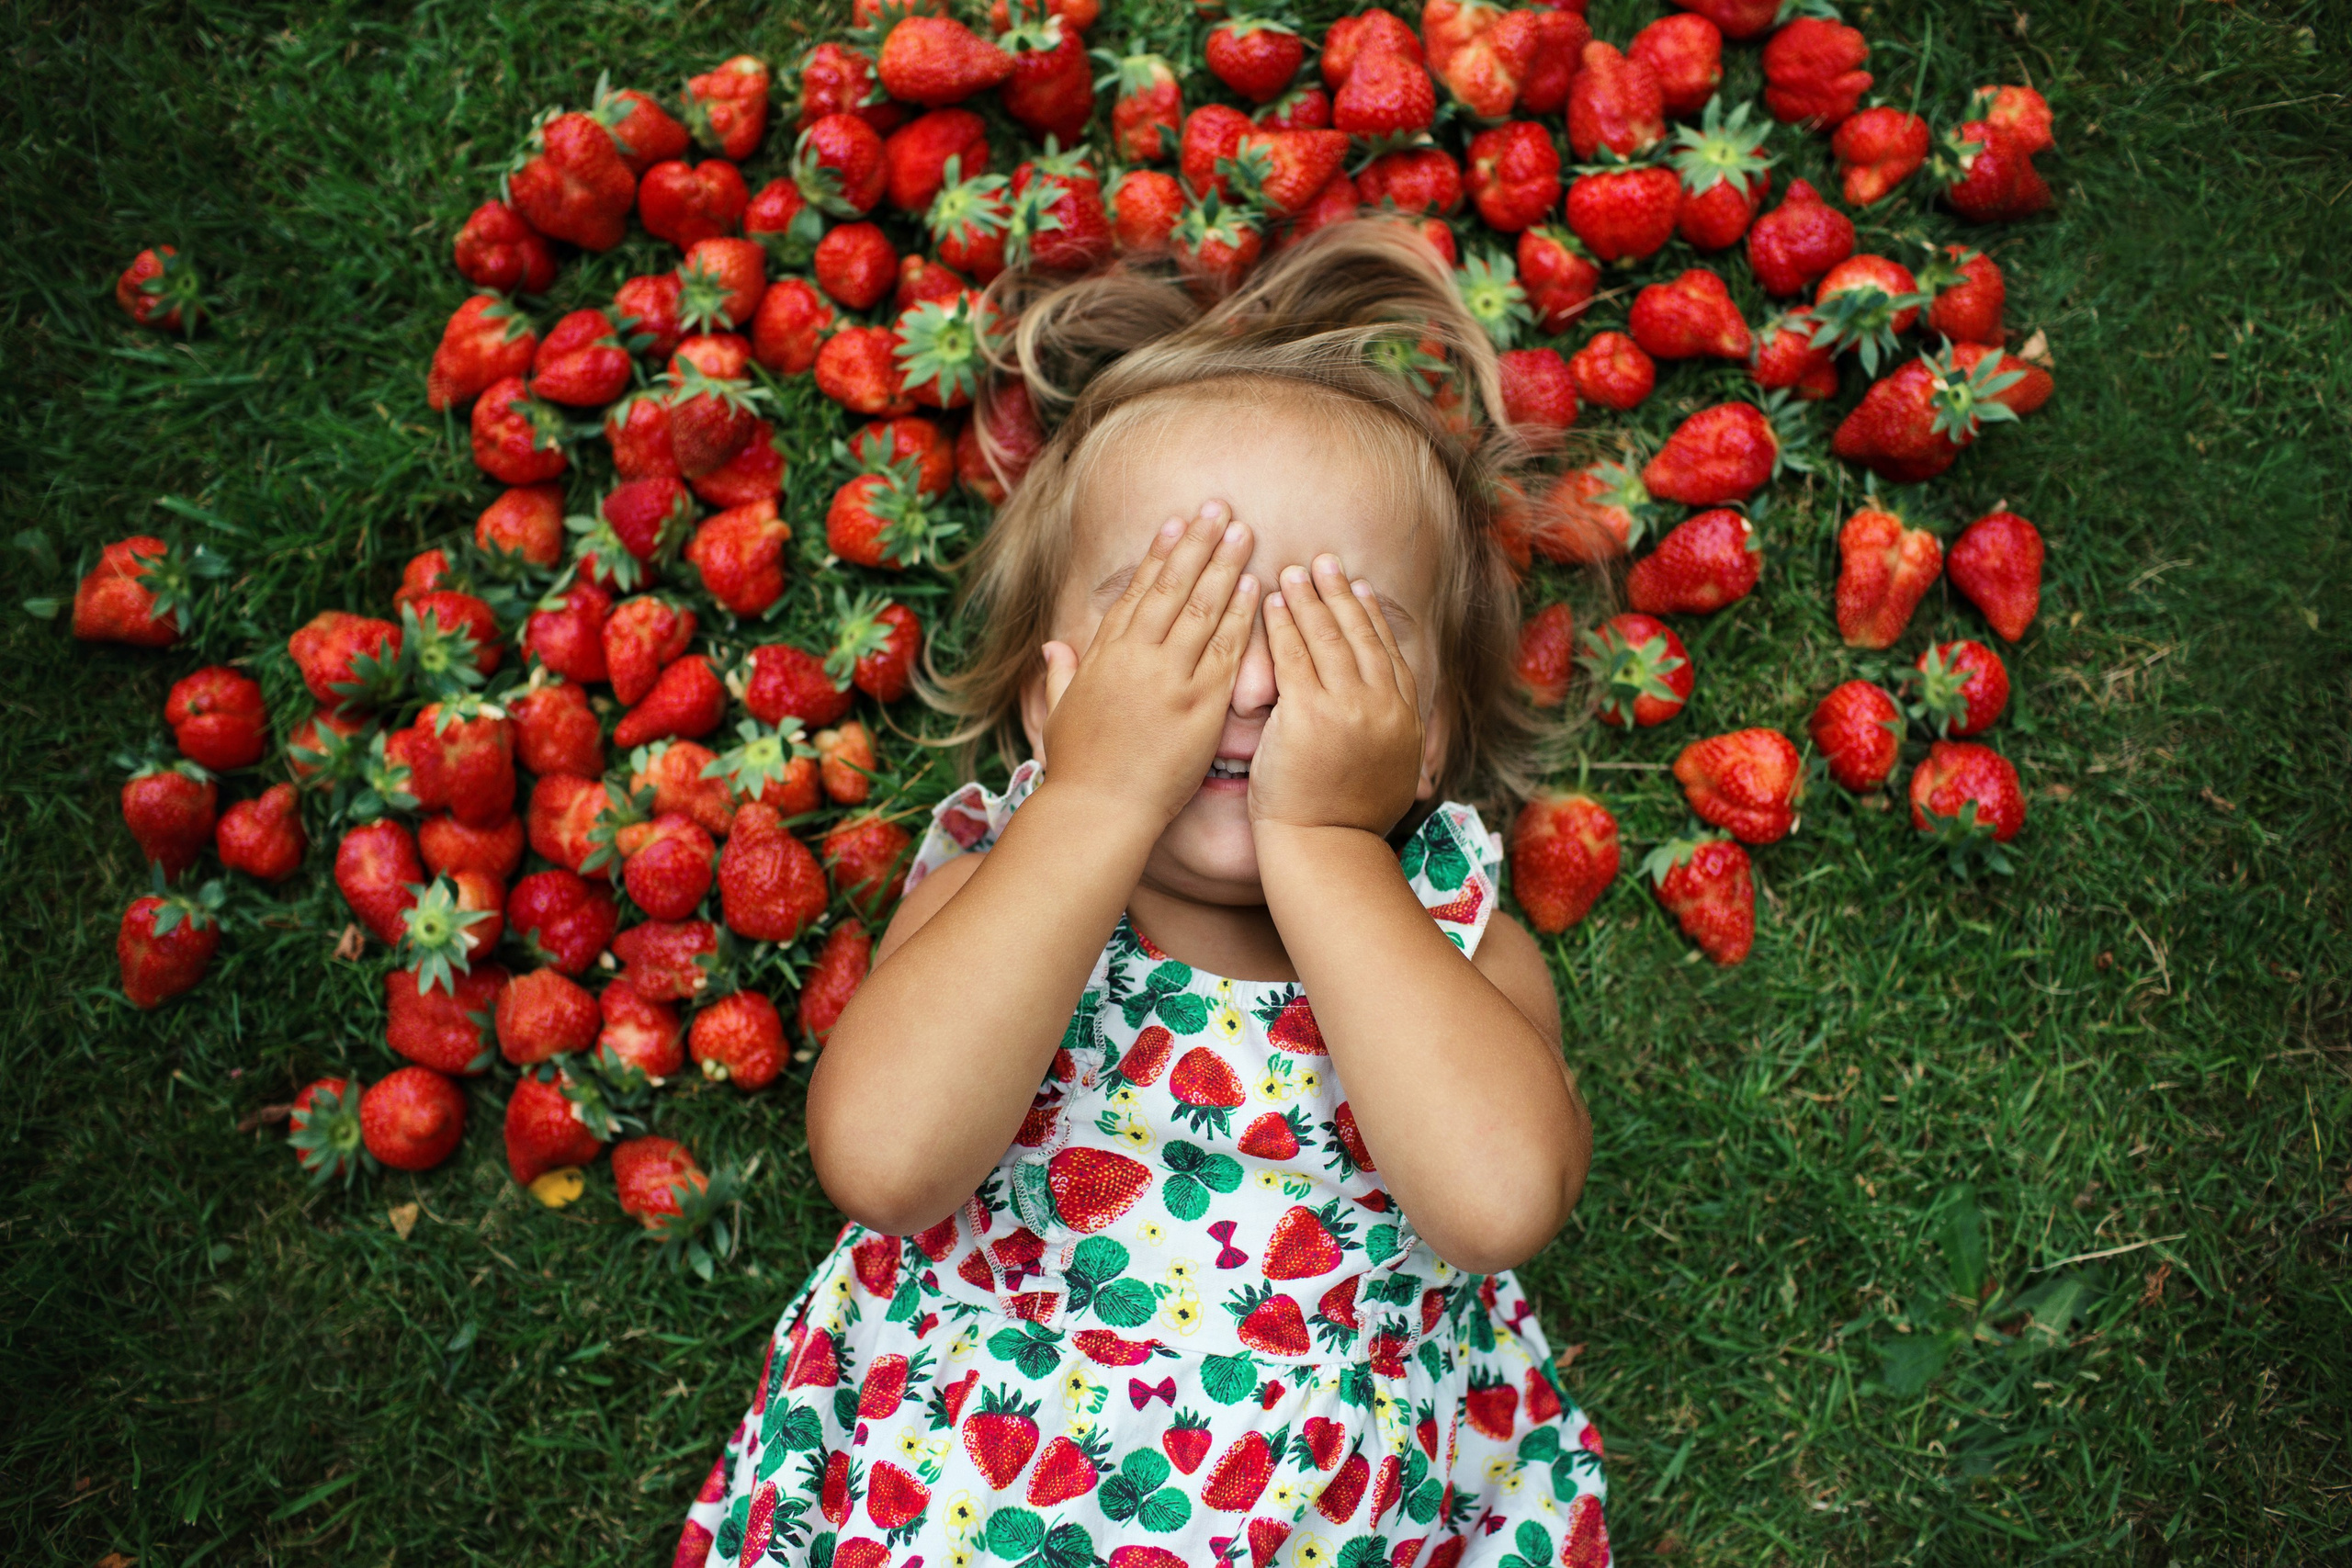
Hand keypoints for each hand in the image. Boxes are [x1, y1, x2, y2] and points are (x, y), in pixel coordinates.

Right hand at [1038, 505, 1258, 826]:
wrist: (1098, 812)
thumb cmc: (1077, 770)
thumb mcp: (1059, 713)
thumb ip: (1059, 674)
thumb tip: (1052, 646)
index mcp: (1103, 655)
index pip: (1137, 593)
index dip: (1159, 555)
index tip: (1176, 523)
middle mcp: (1136, 658)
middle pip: (1173, 588)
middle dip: (1198, 544)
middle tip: (1220, 508)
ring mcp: (1170, 679)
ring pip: (1202, 609)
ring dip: (1225, 567)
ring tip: (1244, 533)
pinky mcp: (1200, 705)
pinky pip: (1226, 651)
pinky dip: (1240, 616)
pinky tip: (1255, 587)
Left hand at [1249, 554, 1423, 836]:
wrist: (1325, 849)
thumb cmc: (1344, 824)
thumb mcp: (1388, 778)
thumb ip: (1392, 743)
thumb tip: (1396, 735)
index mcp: (1404, 720)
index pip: (1389, 653)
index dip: (1371, 616)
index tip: (1359, 587)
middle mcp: (1382, 706)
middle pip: (1359, 635)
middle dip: (1339, 593)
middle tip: (1323, 561)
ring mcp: (1347, 708)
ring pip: (1327, 638)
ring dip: (1308, 598)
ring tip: (1292, 572)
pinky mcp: (1308, 714)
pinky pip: (1294, 656)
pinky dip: (1283, 624)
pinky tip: (1270, 602)